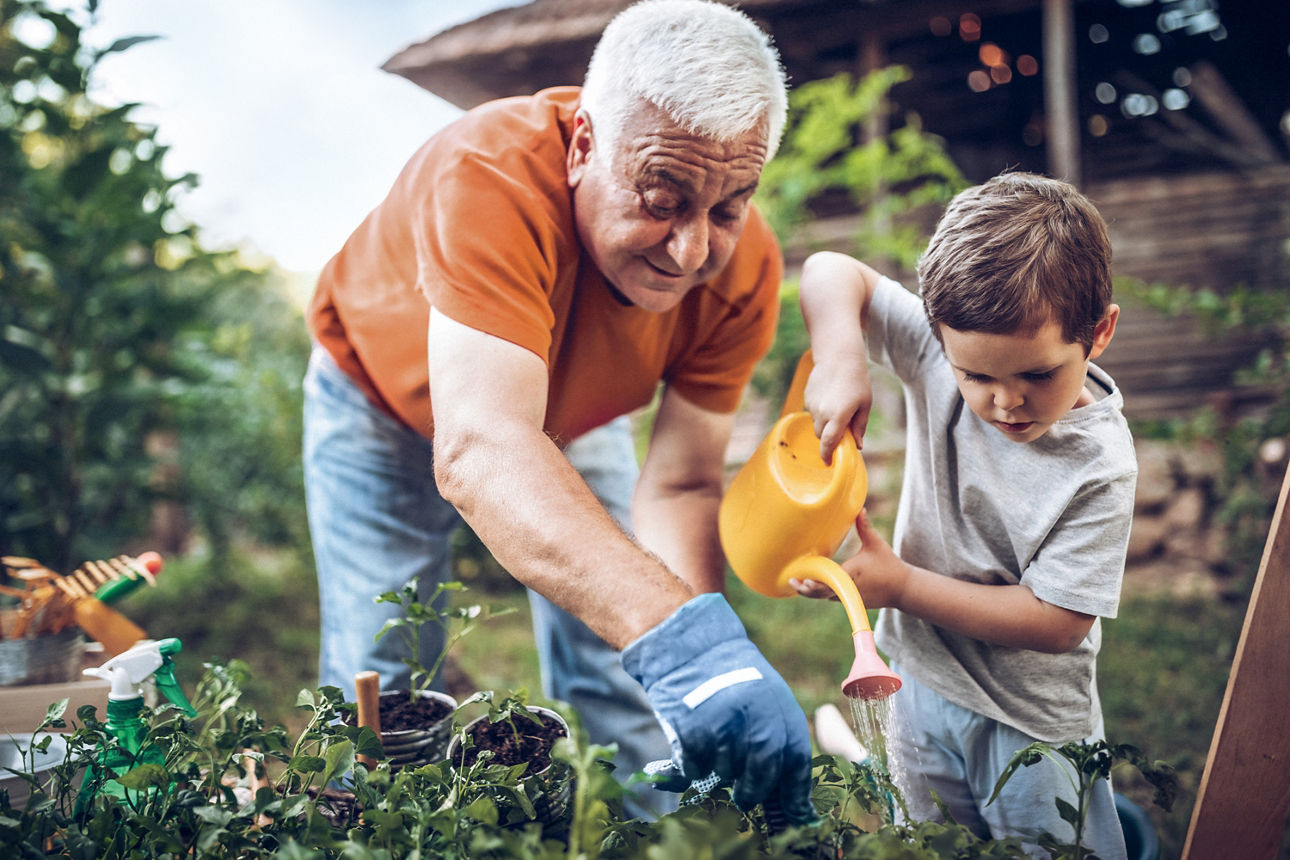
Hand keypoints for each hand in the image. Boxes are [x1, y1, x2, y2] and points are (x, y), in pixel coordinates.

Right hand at [621, 593, 815, 823]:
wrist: (687, 647)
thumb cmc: (729, 677)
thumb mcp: (765, 698)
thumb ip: (777, 739)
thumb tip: (792, 798)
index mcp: (780, 708)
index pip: (795, 762)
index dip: (795, 794)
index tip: (796, 814)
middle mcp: (755, 717)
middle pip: (762, 774)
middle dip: (753, 790)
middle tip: (745, 795)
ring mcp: (723, 725)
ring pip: (726, 773)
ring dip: (719, 770)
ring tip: (713, 745)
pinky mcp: (691, 731)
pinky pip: (695, 769)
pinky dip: (693, 765)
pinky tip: (692, 742)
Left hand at [790, 509, 907, 608]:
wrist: (903, 588)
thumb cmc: (889, 564)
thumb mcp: (875, 543)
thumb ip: (864, 527)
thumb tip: (860, 508)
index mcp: (851, 573)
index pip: (828, 580)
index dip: (814, 582)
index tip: (802, 578)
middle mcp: (848, 588)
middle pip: (822, 593)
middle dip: (806, 590)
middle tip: (792, 582)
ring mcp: (850, 597)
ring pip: (826, 596)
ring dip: (813, 592)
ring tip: (797, 584)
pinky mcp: (853, 601)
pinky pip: (834, 597)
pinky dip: (824, 593)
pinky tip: (812, 587)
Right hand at [802, 354, 871, 462]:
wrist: (839, 357)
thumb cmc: (857, 381)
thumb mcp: (865, 405)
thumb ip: (860, 427)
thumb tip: (858, 446)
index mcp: (839, 416)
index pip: (829, 443)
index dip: (827, 455)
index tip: (828, 463)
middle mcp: (822, 413)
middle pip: (821, 436)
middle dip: (829, 438)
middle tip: (841, 430)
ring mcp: (812, 405)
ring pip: (816, 424)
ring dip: (825, 423)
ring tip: (838, 406)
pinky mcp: (807, 398)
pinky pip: (812, 412)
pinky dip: (820, 411)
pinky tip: (830, 397)